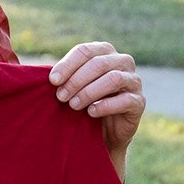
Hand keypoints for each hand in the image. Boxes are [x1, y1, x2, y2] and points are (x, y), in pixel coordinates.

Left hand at [49, 42, 144, 175]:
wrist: (103, 133)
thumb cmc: (84, 103)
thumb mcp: (73, 87)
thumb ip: (63, 77)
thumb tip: (44, 75)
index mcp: (105, 52)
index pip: (86, 51)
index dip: (68, 64)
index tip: (52, 81)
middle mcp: (123, 62)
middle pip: (99, 63)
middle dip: (76, 80)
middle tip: (60, 97)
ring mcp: (134, 81)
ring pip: (113, 79)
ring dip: (89, 92)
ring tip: (73, 105)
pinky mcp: (139, 102)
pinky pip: (125, 100)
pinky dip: (105, 106)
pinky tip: (91, 112)